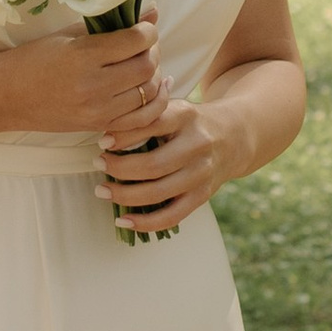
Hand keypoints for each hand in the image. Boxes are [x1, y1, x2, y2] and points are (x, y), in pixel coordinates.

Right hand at [0, 12, 164, 137]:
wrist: (8, 96)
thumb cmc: (35, 59)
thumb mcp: (68, 36)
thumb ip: (110, 25)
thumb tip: (151, 13)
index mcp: (83, 56)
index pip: (136, 41)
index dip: (148, 30)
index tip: (145, 26)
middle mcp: (93, 86)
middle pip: (146, 67)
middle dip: (152, 52)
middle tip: (144, 45)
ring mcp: (97, 110)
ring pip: (148, 92)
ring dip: (153, 75)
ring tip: (142, 65)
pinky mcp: (99, 126)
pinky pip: (142, 119)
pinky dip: (153, 102)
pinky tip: (151, 89)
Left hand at [95, 83, 230, 234]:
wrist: (233, 136)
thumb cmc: (189, 123)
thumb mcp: (173, 108)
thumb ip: (145, 115)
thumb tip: (106, 131)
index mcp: (186, 116)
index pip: (150, 125)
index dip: (122, 136)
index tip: (102, 141)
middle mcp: (197, 145)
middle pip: (152, 165)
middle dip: (118, 168)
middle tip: (98, 164)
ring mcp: (201, 173)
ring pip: (158, 193)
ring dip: (124, 195)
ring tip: (103, 190)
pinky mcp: (202, 196)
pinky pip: (171, 216)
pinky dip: (144, 223)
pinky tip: (122, 220)